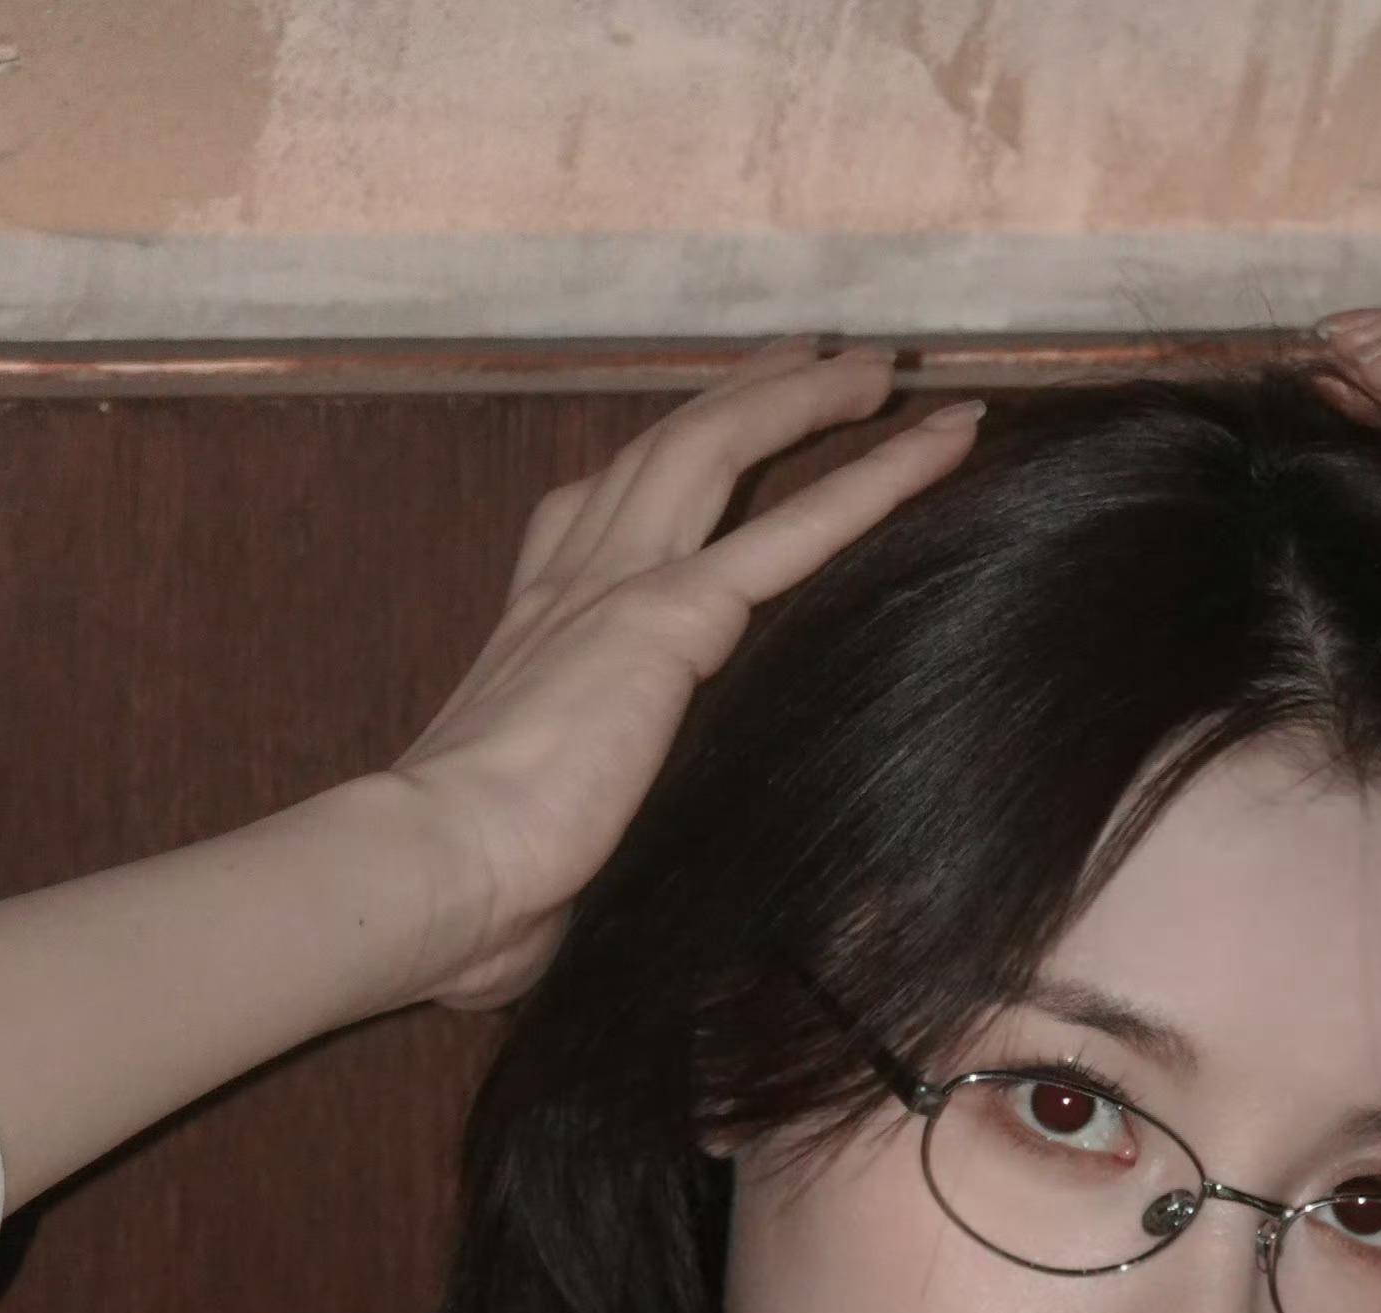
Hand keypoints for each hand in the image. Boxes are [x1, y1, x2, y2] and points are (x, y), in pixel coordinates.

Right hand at [386, 344, 984, 1011]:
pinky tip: (938, 442)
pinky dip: (876, 478)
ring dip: (807, 399)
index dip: (658, 461)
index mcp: (535, 629)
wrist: (442, 871)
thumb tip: (607, 886)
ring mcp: (617, 586)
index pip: (596, 512)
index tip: (706, 428)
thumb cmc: (480, 887)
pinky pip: (796, 529)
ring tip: (879, 366)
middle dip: (743, 394)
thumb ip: (590, 821)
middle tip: (814, 357)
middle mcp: (572, 582)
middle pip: (668, 447)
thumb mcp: (545, 836)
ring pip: (722, 447)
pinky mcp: (670, 617)